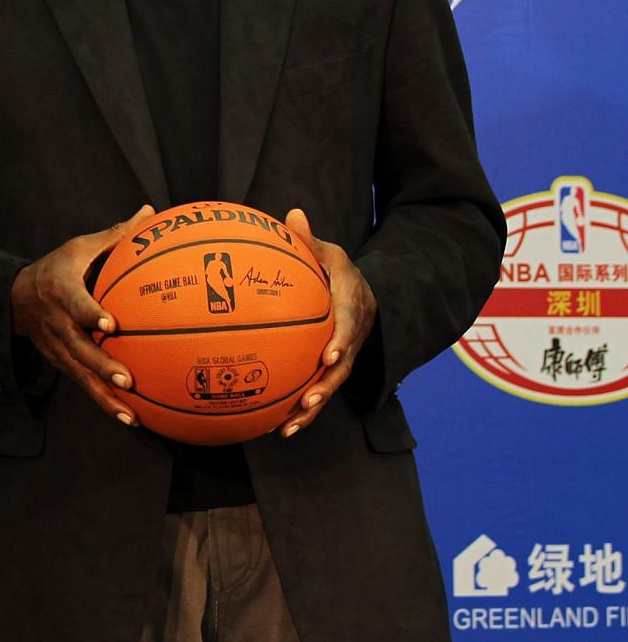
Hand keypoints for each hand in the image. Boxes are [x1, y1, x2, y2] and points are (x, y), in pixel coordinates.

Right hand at [10, 205, 154, 424]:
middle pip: (79, 348)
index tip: (111, 324)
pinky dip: (103, 402)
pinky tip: (128, 417)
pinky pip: (82, 385)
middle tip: (127, 378)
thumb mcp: (79, 247)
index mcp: (62, 291)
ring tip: (129, 411)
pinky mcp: (60, 363)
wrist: (15, 297)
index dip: (91, 315)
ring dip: (103, 394)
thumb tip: (150, 213)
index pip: (76, 304)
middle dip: (101, 365)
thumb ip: (115, 235)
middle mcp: (57, 324)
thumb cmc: (57, 268)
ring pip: (80, 374)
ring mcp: (57, 347)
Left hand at [280, 208, 378, 437]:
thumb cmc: (336, 270)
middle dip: (327, 385)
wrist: (363, 293)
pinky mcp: (333, 367)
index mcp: (353, 303)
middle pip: (344, 365)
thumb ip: (308, 240)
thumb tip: (292, 213)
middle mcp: (354, 334)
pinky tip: (278, 428)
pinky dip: (303, 409)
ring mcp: (346, 354)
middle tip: (309, 400)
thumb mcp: (329, 251)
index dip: (342, 341)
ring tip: (289, 427)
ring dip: (314, 407)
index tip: (328, 355)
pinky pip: (320, 389)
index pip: (350, 323)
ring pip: (332, 385)